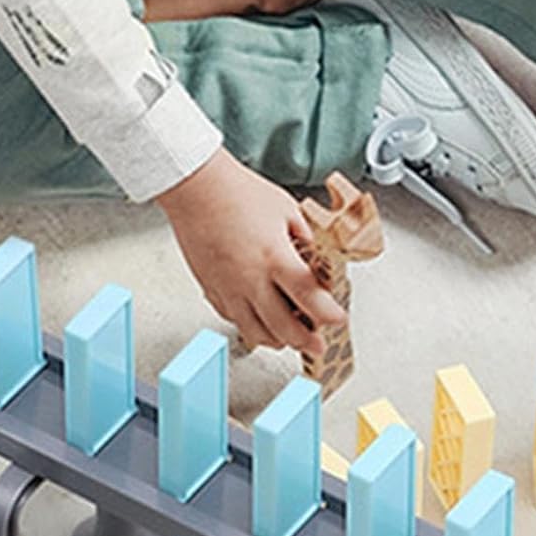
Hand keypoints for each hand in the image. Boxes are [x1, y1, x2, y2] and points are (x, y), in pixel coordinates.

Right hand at [156, 148, 341, 355]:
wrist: (196, 190)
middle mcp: (250, 280)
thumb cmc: (238, 193)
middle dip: (305, 341)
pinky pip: (233, 319)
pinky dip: (249, 326)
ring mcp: (228, 289)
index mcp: (275, 258)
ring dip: (277, 340)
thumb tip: (315, 259)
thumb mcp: (286, 210)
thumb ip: (304, 239)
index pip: (309, 297)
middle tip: (317, 345)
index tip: (338, 320)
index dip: (328, 314)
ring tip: (290, 338)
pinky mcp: (211, 290)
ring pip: (255, 332)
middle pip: (283, 326)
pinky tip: (258, 322)